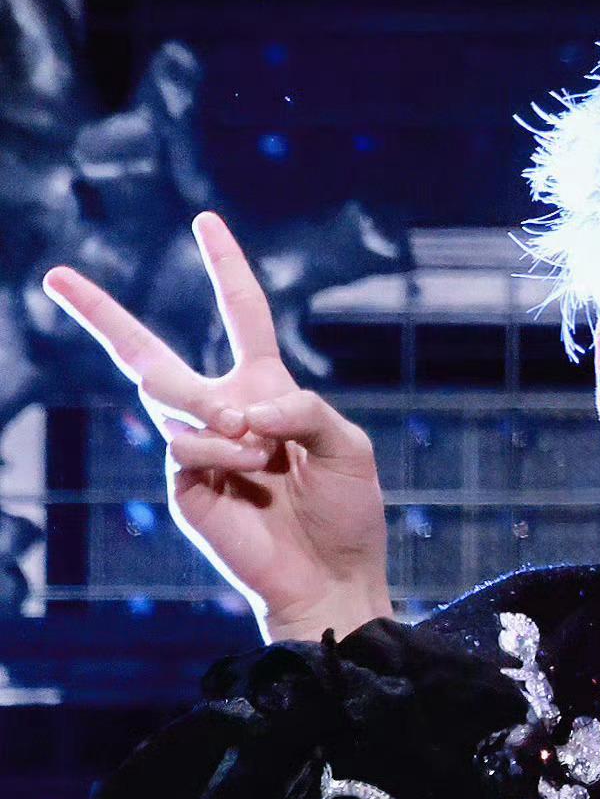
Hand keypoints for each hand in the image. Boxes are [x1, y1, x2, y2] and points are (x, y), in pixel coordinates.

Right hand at [42, 213, 393, 641]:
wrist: (331, 579)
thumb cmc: (346, 514)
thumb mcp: (346, 444)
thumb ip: (303, 406)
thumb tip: (243, 407)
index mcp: (264, 389)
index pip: (241, 315)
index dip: (226, 268)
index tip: (206, 220)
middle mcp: (222, 413)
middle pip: (147, 353)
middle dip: (98, 313)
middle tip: (54, 275)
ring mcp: (196, 450)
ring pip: (174, 397)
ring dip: (225, 419)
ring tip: (261, 455)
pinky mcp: (182, 485)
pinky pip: (185, 443)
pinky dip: (224, 452)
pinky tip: (250, 475)